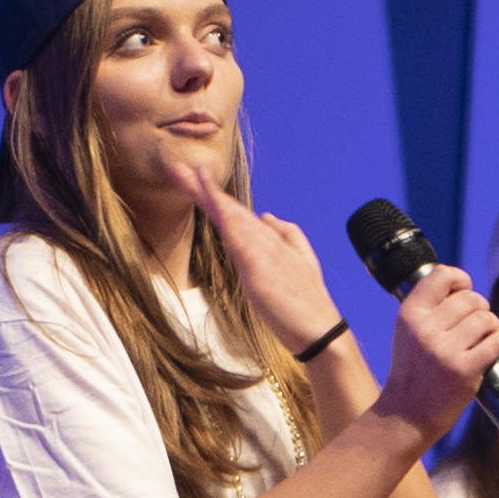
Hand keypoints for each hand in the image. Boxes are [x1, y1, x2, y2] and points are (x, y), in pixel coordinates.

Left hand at [189, 172, 352, 362]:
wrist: (320, 330)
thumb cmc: (306, 301)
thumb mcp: (299, 261)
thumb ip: (285, 234)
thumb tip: (265, 214)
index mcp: (269, 241)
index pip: (235, 214)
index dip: (213, 195)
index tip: (193, 176)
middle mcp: (264, 242)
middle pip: (228, 210)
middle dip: (203, 188)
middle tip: (178, 167)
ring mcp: (263, 254)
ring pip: (232, 219)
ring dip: (211, 197)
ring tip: (192, 175)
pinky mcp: (260, 271)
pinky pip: (240, 241)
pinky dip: (228, 221)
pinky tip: (215, 206)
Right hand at [369, 260, 498, 440]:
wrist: (407, 415)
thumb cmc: (413, 371)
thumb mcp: (408, 332)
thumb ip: (430, 308)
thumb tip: (464, 287)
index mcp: (409, 314)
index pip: (442, 275)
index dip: (460, 280)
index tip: (464, 291)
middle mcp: (425, 329)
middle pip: (470, 298)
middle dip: (480, 307)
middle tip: (475, 325)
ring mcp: (445, 350)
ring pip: (486, 318)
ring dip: (491, 325)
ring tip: (483, 338)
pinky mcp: (464, 369)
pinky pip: (498, 339)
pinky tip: (496, 345)